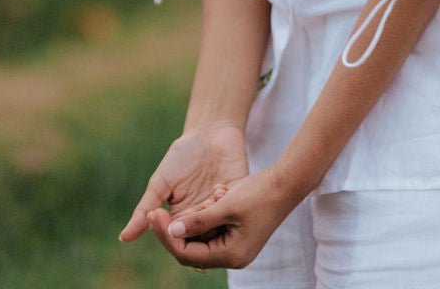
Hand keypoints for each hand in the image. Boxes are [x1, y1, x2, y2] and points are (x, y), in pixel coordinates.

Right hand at [119, 123, 248, 242]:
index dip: (172, 233)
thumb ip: (144, 210)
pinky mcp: (239, 200)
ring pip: (216, 229)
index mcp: (182, 220)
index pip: (176, 240)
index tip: (165, 214)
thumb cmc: (182, 155)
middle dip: (194, 225)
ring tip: (206, 197)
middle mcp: (202, 220)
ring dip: (210, 216)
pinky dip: (225, 204)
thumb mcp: (160, 182)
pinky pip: (233, 213)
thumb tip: (123, 238)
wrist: (210, 132)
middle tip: (192, 206)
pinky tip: (219, 188)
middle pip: (198, 239)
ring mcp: (221, 211)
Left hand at [145, 165, 299, 269]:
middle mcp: (231, 256)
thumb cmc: (258, 193)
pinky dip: (207, 211)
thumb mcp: (225, 205)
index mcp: (230, 255)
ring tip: (209, 193)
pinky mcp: (236, 234)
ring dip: (195, 216)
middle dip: (174, 229)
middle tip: (155, 211)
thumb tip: (172, 231)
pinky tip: (218, 192)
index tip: (153, 215)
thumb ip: (198, 220)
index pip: (187, 253)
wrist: (286, 184)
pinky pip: (212, 227)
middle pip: (191, 249)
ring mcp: (234, 246)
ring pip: (200, 236)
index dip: (167, 236)